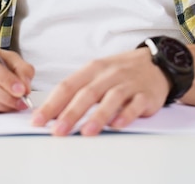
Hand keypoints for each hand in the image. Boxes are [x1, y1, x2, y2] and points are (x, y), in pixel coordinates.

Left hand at [32, 47, 170, 135]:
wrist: (156, 63)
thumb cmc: (121, 71)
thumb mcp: (98, 73)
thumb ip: (79, 90)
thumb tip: (53, 112)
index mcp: (93, 69)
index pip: (68, 85)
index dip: (52, 103)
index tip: (38, 120)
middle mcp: (109, 74)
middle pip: (87, 93)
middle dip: (71, 113)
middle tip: (57, 131)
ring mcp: (128, 83)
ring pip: (111, 98)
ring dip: (98, 116)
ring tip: (86, 132)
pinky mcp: (145, 94)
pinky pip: (135, 104)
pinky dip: (126, 114)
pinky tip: (118, 125)